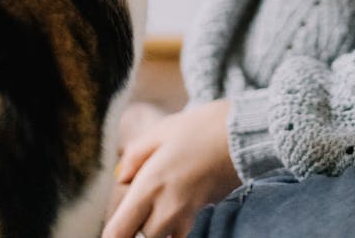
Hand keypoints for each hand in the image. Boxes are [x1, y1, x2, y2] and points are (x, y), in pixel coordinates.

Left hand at [102, 99, 239, 237]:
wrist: (242, 135)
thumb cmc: (200, 128)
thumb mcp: (162, 131)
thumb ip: (135, 155)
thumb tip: (120, 177)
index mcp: (149, 185)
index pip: (118, 233)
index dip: (111, 236)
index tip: (115, 227)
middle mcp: (166, 208)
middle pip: (141, 236)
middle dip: (136, 224)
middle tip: (139, 200)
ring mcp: (186, 215)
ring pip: (161, 237)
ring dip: (155, 226)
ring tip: (159, 197)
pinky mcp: (202, 214)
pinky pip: (180, 233)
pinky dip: (174, 227)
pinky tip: (176, 203)